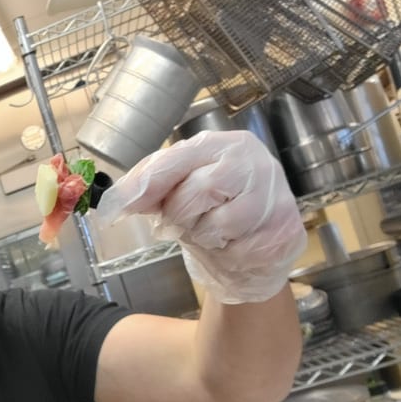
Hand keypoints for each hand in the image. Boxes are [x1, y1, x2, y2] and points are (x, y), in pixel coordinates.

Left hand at [106, 129, 306, 303]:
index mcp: (221, 145)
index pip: (178, 158)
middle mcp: (253, 162)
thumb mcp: (176, 194)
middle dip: (181, 216)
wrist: (252, 253)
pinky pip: (240, 250)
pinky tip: (234, 246)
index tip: (120, 205)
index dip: (148, 182)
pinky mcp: (285, 230)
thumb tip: (115, 201)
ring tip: (212, 233)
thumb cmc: (212, 212)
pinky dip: (227, 256)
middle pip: (198, 190)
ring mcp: (274, 195)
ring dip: (204, 237)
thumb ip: (147, 190)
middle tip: (184, 223)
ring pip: (220, 223)